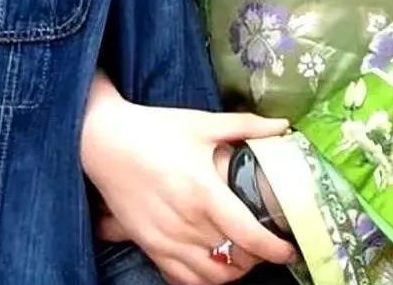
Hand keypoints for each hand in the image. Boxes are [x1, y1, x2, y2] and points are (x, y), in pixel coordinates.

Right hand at [82, 77, 297, 284]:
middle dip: (257, 257)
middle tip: (267, 244)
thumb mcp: (201, 123)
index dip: (273, 248)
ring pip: (211, 277)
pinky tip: (213, 263)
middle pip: (234, 258)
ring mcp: (166, 239)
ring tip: (243, 256)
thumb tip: (283, 125)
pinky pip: (183, 279)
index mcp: (202, 190)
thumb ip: (245, 126)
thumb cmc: (155, 129)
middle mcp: (186, 221)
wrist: (105, 141)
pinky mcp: (150, 246)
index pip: (248, 235)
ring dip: (233, 272)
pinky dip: (204, 278)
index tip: (288, 247)